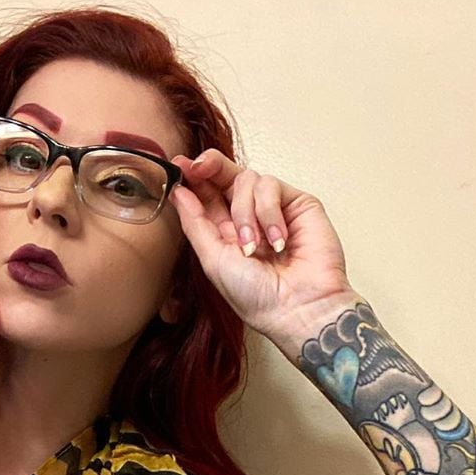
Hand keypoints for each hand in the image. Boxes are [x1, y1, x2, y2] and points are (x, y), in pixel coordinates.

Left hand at [168, 150, 356, 339]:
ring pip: (247, 180)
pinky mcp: (297, 203)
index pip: (208, 195)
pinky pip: (272, 186)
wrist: (297, 308)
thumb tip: (178, 193)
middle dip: (211, 168)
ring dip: (245, 213)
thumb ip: (195, 224)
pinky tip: (277, 241)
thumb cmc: (257, 297)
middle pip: (226, 175)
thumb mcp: (213, 261)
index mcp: (225, 232)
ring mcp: (273, 209)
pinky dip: (268, 213)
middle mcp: (249, 217)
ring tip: (254, 247)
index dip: (194, 178)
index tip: (180, 167)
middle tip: (199, 166)